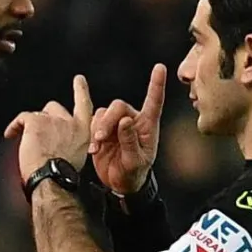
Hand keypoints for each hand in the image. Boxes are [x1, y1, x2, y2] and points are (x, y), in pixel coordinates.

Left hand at [4, 75, 93, 180]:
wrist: (52, 179)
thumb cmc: (62, 175)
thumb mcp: (76, 158)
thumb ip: (70, 143)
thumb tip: (60, 143)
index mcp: (82, 132)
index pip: (84, 105)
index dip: (81, 91)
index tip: (79, 80)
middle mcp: (69, 122)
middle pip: (54, 108)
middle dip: (45, 118)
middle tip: (39, 134)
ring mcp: (53, 120)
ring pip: (37, 114)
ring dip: (31, 126)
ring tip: (26, 142)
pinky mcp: (36, 122)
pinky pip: (22, 118)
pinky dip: (14, 126)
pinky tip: (11, 134)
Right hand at [88, 63, 166, 193]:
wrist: (119, 183)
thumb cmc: (134, 173)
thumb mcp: (135, 162)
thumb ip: (130, 141)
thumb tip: (125, 120)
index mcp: (147, 125)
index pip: (153, 101)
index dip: (156, 84)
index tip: (160, 67)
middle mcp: (132, 119)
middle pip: (118, 107)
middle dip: (108, 121)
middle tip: (101, 137)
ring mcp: (116, 124)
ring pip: (104, 113)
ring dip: (98, 129)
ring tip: (97, 147)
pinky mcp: (102, 129)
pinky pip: (93, 123)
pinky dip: (91, 135)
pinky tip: (94, 149)